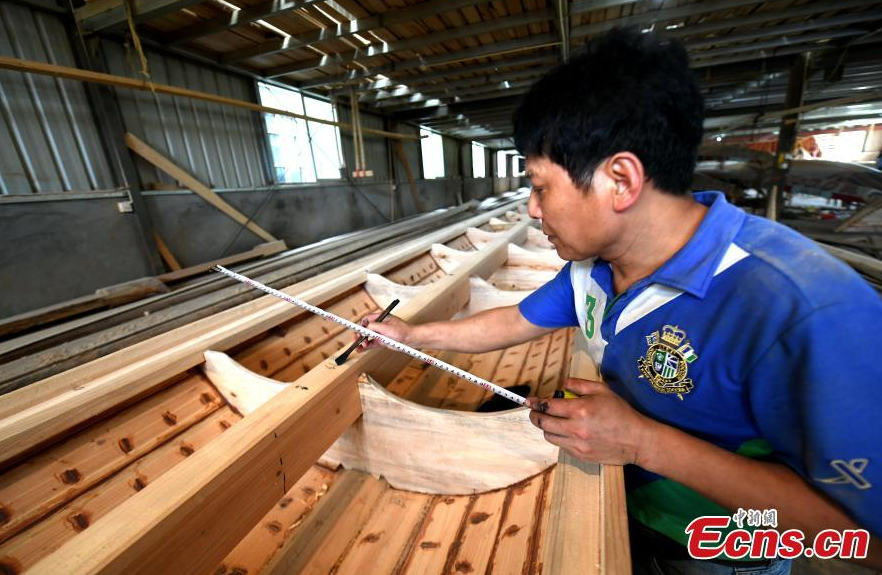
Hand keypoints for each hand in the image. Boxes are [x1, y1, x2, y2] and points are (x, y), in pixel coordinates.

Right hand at [356, 313, 413, 350]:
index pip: (366, 319)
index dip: (361, 325)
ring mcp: (380, 334)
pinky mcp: (382, 341)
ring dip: (362, 342)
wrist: (411, 339)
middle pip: (365, 329)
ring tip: (359, 346)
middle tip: (357, 340)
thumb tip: (365, 328)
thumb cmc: (402, 330)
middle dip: (360, 334)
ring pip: (367, 337)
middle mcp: (379, 325)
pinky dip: (365, 347)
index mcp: (380, 318)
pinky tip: (360, 349)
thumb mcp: (386, 327)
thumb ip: (374, 326)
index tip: (358, 331)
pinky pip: (371, 344)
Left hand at [526, 377, 657, 465]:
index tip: (529, 401)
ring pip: (549, 436)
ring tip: (551, 421)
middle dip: (534, 416)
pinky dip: (559, 437)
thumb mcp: (602, 390)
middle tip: (534, 412)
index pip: (548, 406)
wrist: (636, 440)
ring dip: (546, 427)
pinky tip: (566, 432)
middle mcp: (575, 428)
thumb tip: (562, 384)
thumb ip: (580, 384)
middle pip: (543, 423)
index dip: (535, 403)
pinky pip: (561, 446)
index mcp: (580, 410)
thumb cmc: (620, 412)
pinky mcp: (580, 456)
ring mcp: (577, 444)